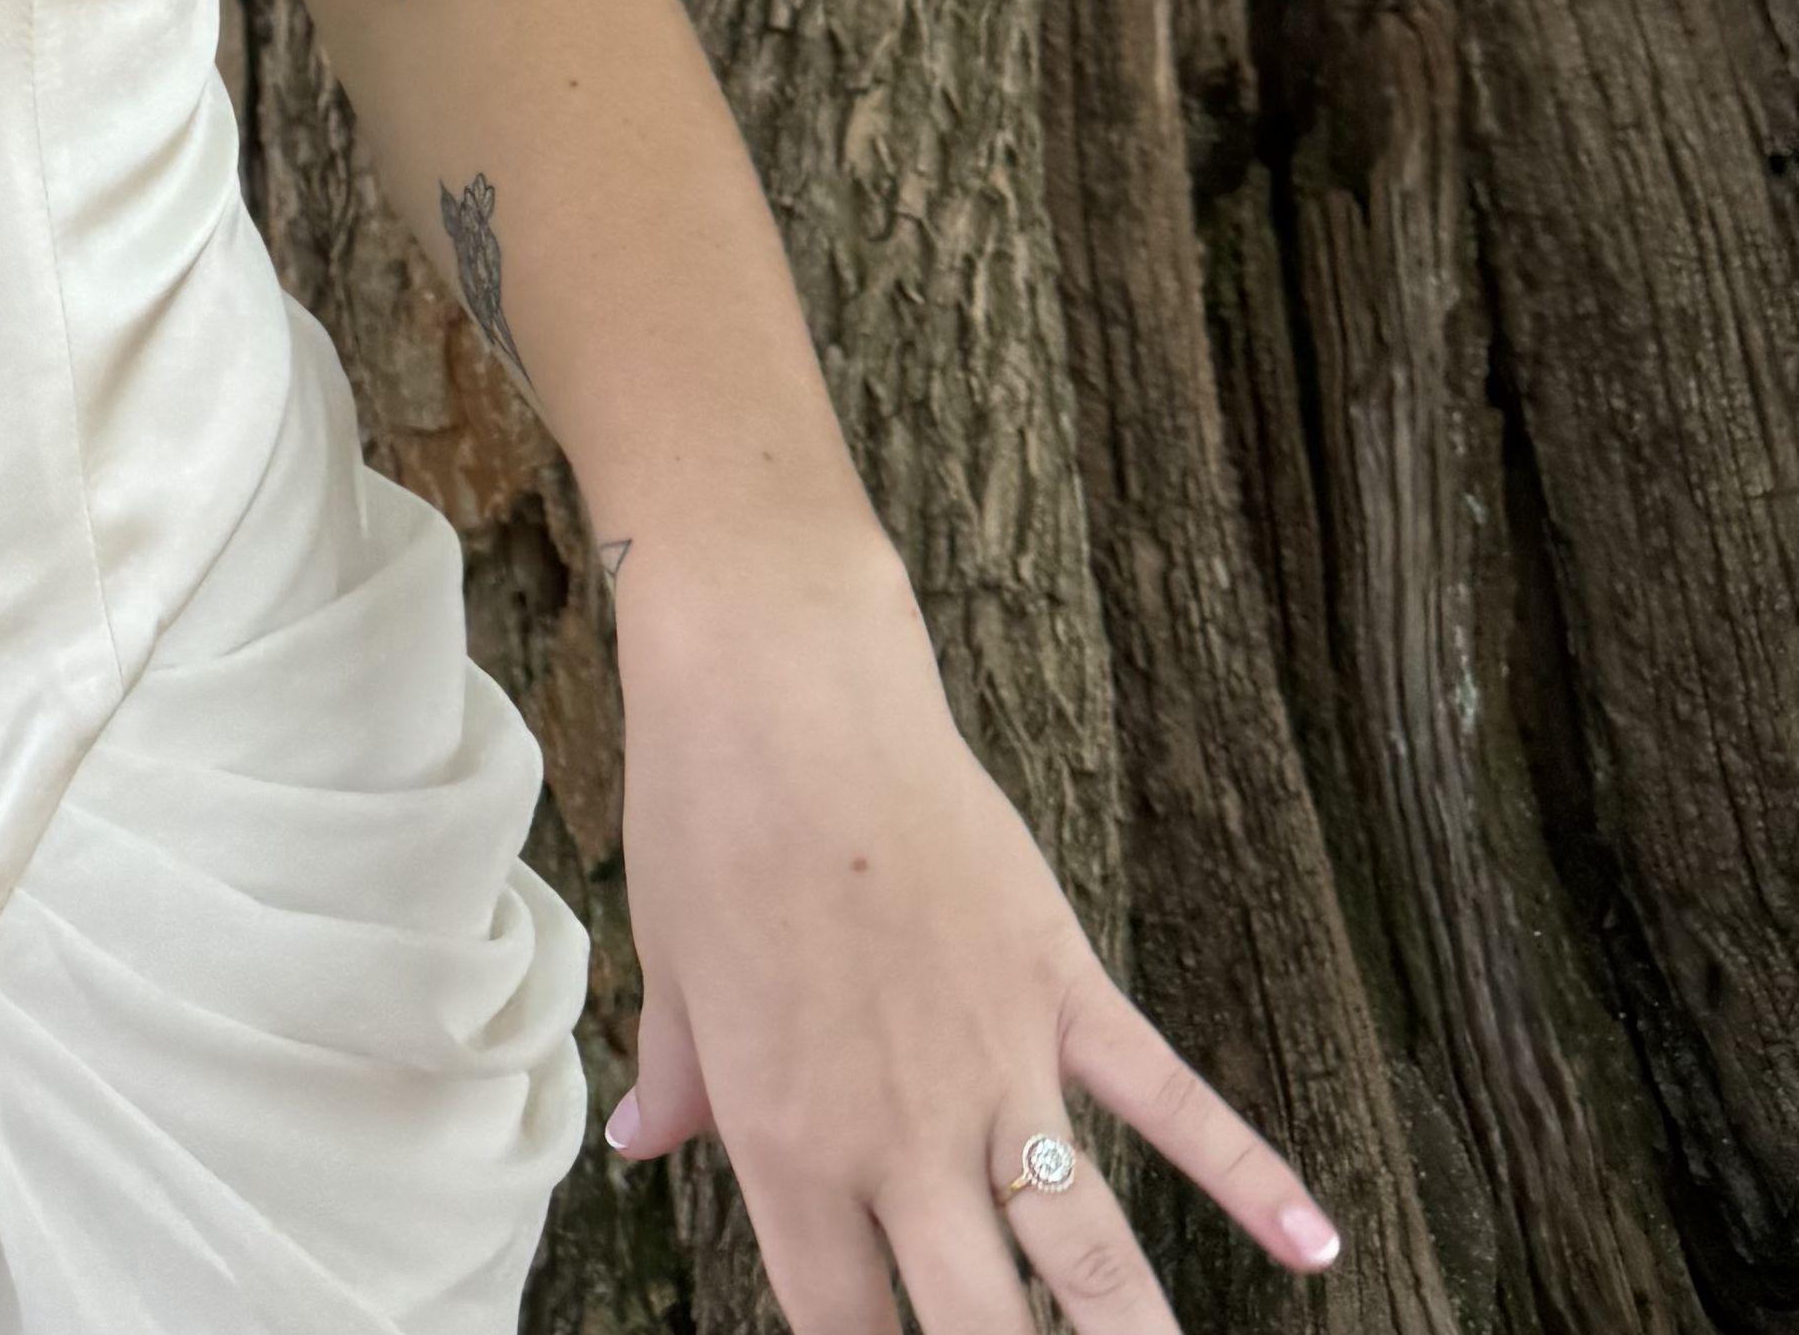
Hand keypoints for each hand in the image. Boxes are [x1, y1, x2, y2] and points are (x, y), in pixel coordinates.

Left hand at [603, 522, 1344, 1329]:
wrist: (777, 687)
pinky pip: (1168, 1099)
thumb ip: (680, 1080)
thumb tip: (641, 1145)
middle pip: (979, 1331)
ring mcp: (995, 1061)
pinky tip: (1316, 1245)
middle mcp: (901, 1132)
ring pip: (1089, 1255)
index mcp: (787, 1143)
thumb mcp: (669, 965)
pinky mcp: (1058, 982)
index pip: (844, 1328)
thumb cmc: (700, 818)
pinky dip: (1250, 1174)